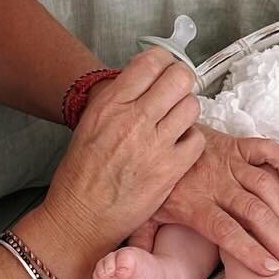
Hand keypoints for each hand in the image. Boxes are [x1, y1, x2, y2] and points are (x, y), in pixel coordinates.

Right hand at [32, 47, 203, 278]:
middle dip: (181, 83)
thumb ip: (119, 101)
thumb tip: (144, 84)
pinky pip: (197, 140)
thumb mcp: (90, 124)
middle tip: (176, 96)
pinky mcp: (170, 169)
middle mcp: (134, 119)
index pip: (152, 62)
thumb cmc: (81, 175)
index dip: (164, 64)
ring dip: (187, 112)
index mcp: (110, 104)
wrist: (81, 217)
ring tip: (176, 124)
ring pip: (192, 106)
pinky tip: (178, 148)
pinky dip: (191, 142)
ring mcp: (154, 144)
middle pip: (179, 78)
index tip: (164, 72)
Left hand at [148, 128, 278, 276]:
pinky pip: (266, 149)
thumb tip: (129, 268)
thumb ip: (141, 240)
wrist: (151, 133)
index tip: (272, 271)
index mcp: (194, 204)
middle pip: (255, 214)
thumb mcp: (142, 212)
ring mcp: (228, 163)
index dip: (251, 251)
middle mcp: (215, 184)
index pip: (227, 232)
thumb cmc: (154, 180)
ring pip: (266, 187)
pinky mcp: (236, 145)